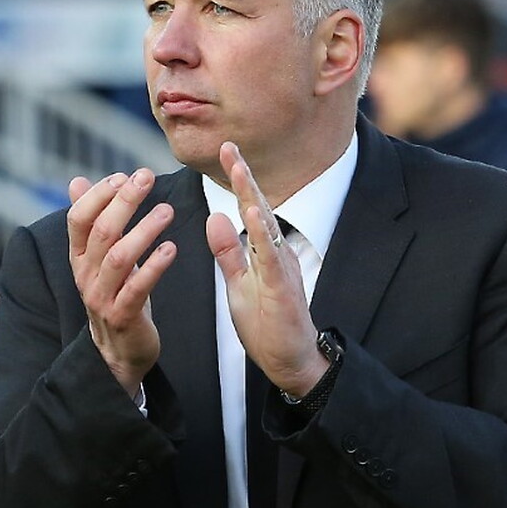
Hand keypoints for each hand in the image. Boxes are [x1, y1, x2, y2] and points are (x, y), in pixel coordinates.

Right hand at [67, 169, 176, 396]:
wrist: (118, 350)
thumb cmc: (114, 294)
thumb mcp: (99, 257)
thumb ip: (91, 220)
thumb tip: (77, 181)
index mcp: (78, 257)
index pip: (78, 218)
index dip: (98, 195)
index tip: (123, 176)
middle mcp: (85, 275)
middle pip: (101, 232)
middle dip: (123, 202)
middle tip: (146, 178)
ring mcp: (102, 297)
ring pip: (118, 258)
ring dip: (143, 230)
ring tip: (167, 211)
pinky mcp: (123, 315)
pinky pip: (138, 288)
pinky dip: (154, 267)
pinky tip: (171, 249)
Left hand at [205, 142, 326, 396]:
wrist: (289, 362)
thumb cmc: (267, 324)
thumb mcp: (239, 282)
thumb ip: (228, 251)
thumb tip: (216, 216)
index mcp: (264, 251)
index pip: (248, 208)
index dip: (237, 180)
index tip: (225, 149)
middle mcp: (276, 254)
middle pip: (258, 207)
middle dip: (244, 176)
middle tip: (229, 145)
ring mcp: (282, 270)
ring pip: (266, 226)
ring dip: (253, 196)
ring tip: (239, 168)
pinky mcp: (283, 290)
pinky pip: (272, 259)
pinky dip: (262, 236)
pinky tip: (252, 215)